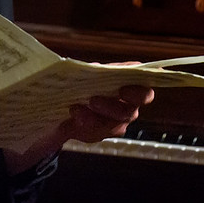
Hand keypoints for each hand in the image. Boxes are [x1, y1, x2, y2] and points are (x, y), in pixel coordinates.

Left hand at [3, 82, 154, 174]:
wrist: (58, 107)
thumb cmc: (78, 84)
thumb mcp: (84, 75)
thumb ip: (94, 73)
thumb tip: (95, 69)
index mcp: (128, 85)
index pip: (145, 88)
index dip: (140, 89)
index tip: (124, 88)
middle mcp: (127, 106)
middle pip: (130, 110)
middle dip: (112, 106)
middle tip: (93, 99)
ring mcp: (115, 122)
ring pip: (114, 125)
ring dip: (95, 117)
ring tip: (75, 108)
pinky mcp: (99, 133)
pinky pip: (97, 133)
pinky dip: (85, 125)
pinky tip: (72, 118)